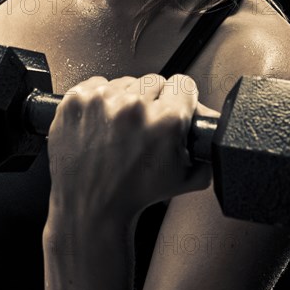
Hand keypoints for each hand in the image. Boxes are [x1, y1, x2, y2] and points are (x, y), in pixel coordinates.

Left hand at [46, 74, 212, 223]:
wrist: (90, 208)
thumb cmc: (134, 195)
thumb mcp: (185, 177)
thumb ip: (205, 148)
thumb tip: (213, 121)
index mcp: (165, 120)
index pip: (183, 83)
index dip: (180, 98)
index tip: (173, 106)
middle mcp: (133, 106)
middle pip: (154, 81)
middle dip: (153, 101)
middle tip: (143, 126)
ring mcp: (101, 101)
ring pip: (125, 82)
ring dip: (124, 100)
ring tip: (118, 129)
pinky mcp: (76, 101)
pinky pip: (97, 83)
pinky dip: (99, 99)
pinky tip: (100, 123)